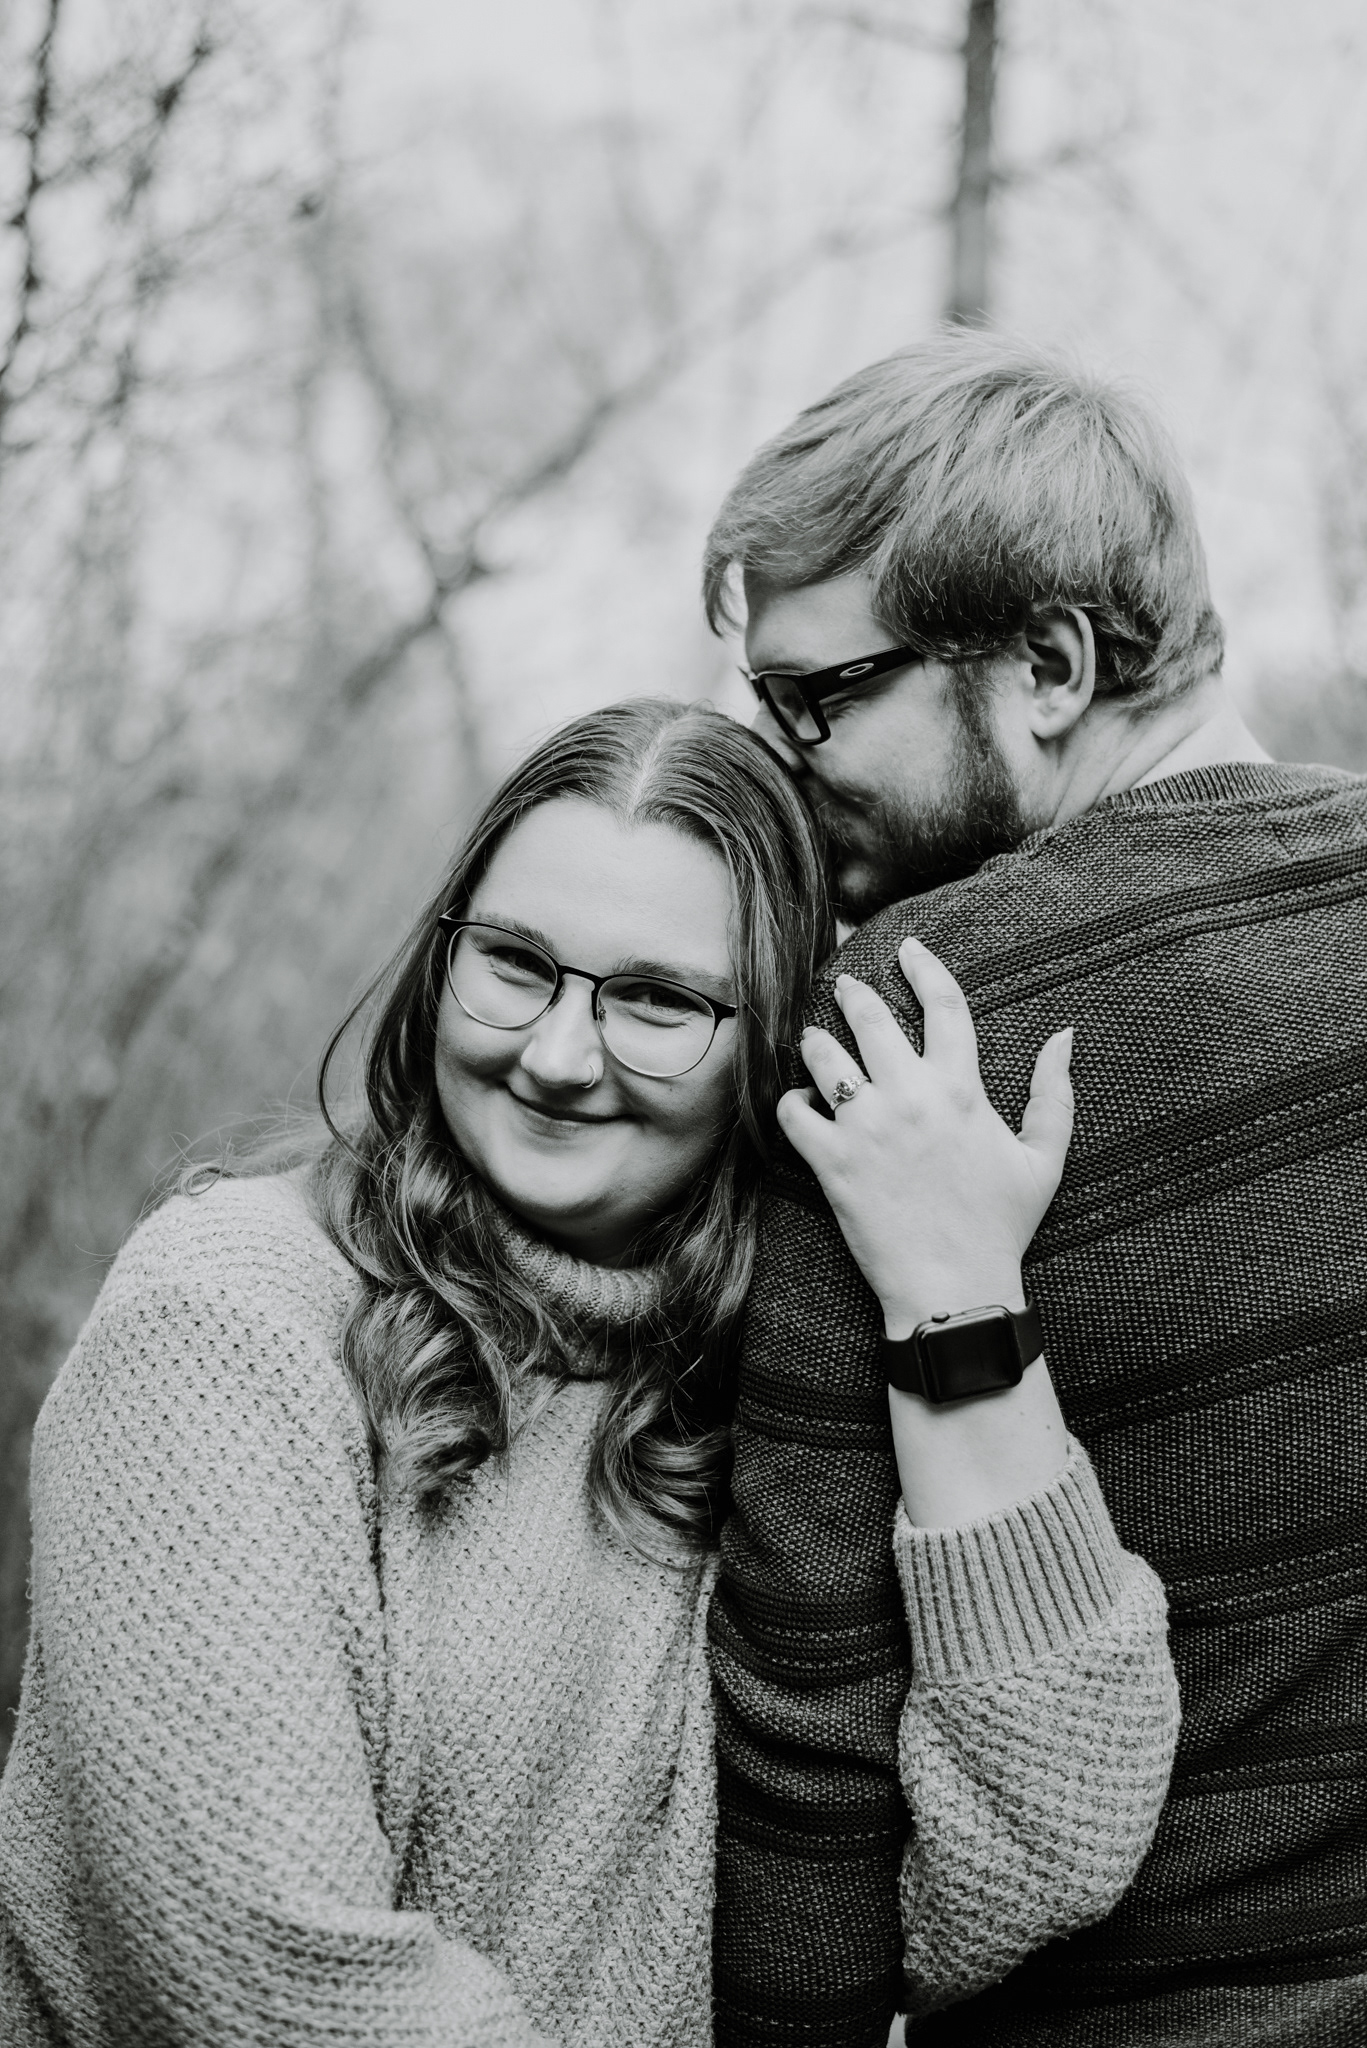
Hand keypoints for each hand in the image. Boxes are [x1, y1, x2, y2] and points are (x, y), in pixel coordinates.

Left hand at [776, 937, 1073, 1338]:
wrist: (954, 1289)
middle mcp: (911, 1098)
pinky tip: (801, 1104)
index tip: (910, 950)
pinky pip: (792, 1113)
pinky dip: (791, 1102)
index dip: (925, 968)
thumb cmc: (1000, 1226)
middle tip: (845, 986)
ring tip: (814, 1040)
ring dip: (816, 1042)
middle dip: (854, 994)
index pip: (944, 1005)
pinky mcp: (831, 1162)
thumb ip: (1055, 1095)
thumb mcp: (1043, 1159)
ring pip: (824, 1057)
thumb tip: (1066, 1037)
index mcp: (962, 1090)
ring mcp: (866, 1128)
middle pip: (871, 1018)